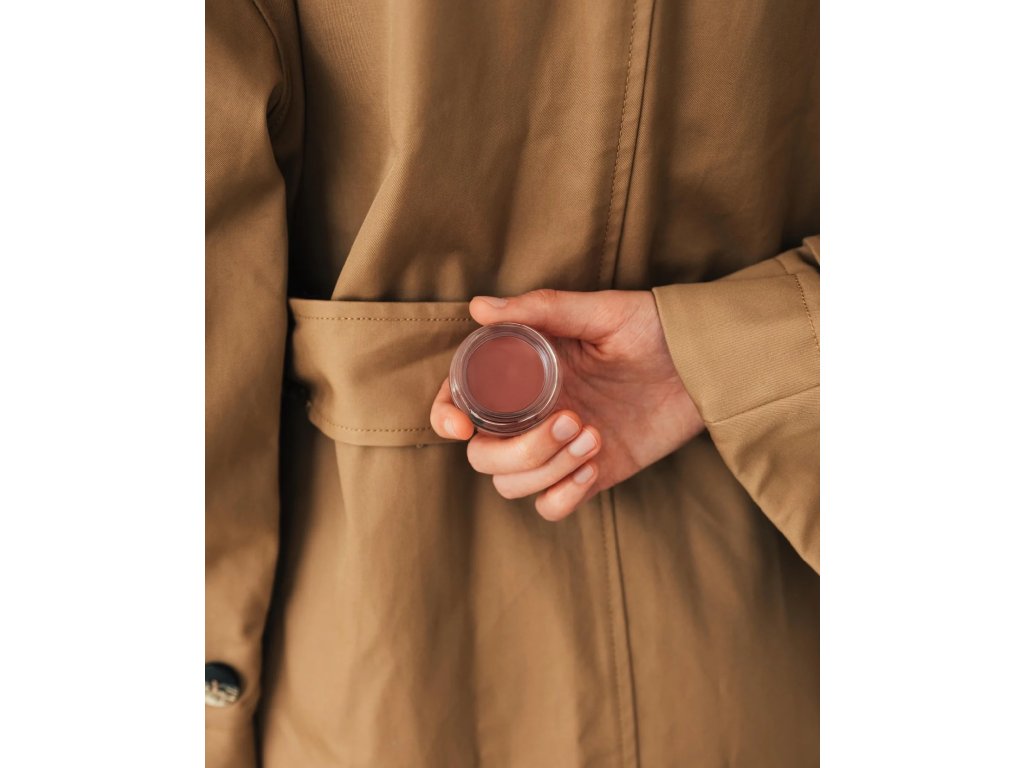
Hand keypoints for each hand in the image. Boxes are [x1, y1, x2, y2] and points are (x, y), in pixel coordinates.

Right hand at [430, 289, 704, 519]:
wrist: (706, 363)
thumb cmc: (651, 328)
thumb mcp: (599, 312)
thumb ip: (540, 310)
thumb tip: (479, 307)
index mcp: (520, 373)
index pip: (461, 401)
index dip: (447, 417)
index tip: (462, 427)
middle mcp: (531, 413)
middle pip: (485, 457)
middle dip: (519, 450)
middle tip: (570, 419)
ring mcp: (559, 447)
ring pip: (513, 484)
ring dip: (546, 469)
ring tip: (593, 434)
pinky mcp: (590, 473)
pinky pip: (552, 506)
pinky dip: (563, 496)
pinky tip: (593, 466)